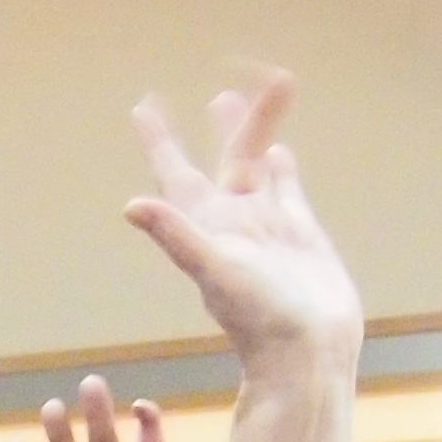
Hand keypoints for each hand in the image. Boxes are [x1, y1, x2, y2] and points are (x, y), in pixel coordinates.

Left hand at [123, 74, 360, 372]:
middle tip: (223, 88)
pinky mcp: (299, 233)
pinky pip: (285, 190)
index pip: (176, 173)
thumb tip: (131, 206)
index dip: (159, 140)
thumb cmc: (261, 320)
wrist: (309, 352)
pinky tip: (278, 150)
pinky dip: (280, 167)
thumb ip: (177, 235)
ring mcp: (266, 227)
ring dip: (252, 132)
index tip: (143, 106)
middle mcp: (233, 223)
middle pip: (223, 158)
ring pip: (255, 165)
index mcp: (206, 226)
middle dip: (225, 124)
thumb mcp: (215, 271)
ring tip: (244, 99)